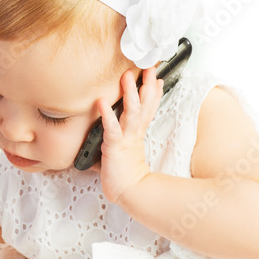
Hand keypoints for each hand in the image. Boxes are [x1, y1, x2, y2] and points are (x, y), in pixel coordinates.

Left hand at [91, 66, 161, 203]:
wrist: (128, 193)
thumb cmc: (123, 175)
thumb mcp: (120, 153)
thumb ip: (113, 142)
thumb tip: (101, 137)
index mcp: (136, 134)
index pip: (147, 109)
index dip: (153, 93)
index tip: (157, 78)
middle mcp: (134, 133)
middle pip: (144, 105)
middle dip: (146, 84)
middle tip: (148, 66)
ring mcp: (126, 139)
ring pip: (131, 111)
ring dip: (130, 93)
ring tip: (127, 76)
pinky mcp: (115, 147)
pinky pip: (111, 128)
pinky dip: (107, 114)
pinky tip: (102, 102)